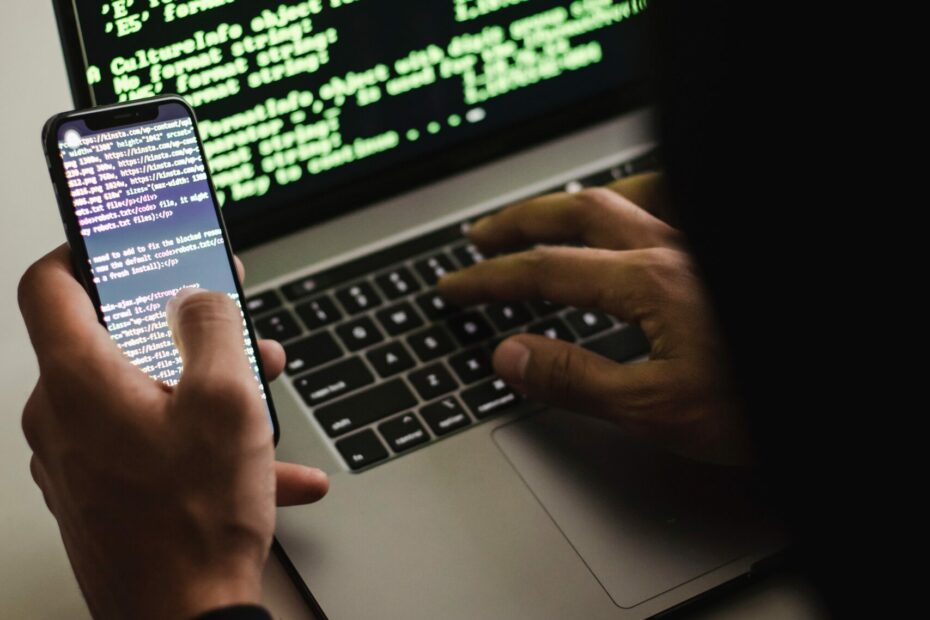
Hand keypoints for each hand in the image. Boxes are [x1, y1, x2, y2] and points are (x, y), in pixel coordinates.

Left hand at [18, 246, 328, 619]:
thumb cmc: (195, 521)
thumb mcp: (227, 401)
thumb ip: (213, 328)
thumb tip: (199, 296)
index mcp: (79, 382)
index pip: (49, 285)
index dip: (84, 249)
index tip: (119, 241)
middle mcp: (63, 420)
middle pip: (113, 342)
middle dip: (182, 329)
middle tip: (231, 326)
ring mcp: (77, 462)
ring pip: (141, 395)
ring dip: (202, 386)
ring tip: (261, 398)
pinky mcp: (100, 494)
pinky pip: (151, 445)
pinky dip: (202, 442)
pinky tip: (266, 466)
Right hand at [438, 173, 750, 464]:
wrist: (837, 395)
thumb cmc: (761, 404)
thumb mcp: (658, 409)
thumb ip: (577, 379)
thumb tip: (510, 355)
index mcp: (650, 283)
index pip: (546, 271)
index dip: (491, 278)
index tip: (456, 286)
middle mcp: (674, 249)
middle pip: (576, 214)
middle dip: (519, 223)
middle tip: (481, 238)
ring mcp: (699, 244)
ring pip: (623, 196)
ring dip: (570, 203)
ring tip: (542, 216)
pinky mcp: (717, 255)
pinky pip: (670, 202)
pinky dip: (634, 199)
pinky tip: (628, 214)